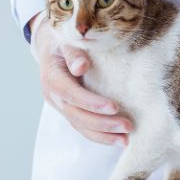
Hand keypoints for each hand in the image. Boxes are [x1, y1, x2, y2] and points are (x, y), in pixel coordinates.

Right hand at [30, 13, 131, 146]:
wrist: (52, 45)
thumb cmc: (64, 39)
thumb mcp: (67, 39)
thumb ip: (73, 52)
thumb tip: (81, 67)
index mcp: (52, 76)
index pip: (70, 93)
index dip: (91, 103)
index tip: (114, 107)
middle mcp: (53, 95)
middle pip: (76, 115)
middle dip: (103, 124)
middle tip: (127, 127)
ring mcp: (60, 105)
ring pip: (80, 125)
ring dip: (103, 135)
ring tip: (126, 140)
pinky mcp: (69, 110)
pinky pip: (83, 127)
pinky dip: (100, 135)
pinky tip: (117, 139)